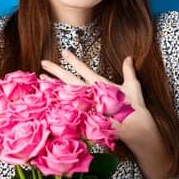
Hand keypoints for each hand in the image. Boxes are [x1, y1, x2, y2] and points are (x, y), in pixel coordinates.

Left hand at [41, 50, 155, 145]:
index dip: (73, 60)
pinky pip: (67, 109)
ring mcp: (86, 106)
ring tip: (41, 78)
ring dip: (53, 85)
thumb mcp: (133, 86)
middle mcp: (91, 94)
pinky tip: (48, 98)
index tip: (63, 51)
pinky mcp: (84, 117)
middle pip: (69, 79)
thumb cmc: (135, 107)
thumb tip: (129, 57)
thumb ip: (128, 71)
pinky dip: (57, 103)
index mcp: (101, 85)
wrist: (136, 127)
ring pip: (65, 94)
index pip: (84, 69)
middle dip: (56, 70)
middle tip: (44, 62)